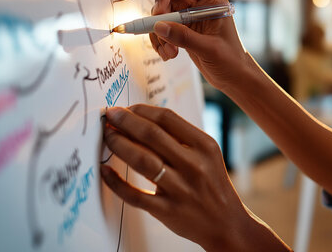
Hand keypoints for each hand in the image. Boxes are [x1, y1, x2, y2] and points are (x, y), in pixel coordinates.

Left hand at [101, 105, 253, 250]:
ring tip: (108, 136)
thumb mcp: (208, 154)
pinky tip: (106, 171)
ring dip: (119, 144)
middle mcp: (193, 165)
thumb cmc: (213, 184)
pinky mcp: (167, 210)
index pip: (167, 118)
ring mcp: (180, 189)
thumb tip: (144, 118)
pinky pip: (135, 195)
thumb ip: (182, 137)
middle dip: (125, 121)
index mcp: (204, 146)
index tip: (125, 108)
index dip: (141, 110)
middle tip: (110, 116)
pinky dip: (116, 182)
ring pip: (142, 160)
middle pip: (151, 135)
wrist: (226, 222)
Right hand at [149, 0, 249, 91]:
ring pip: (163, 18)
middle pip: (168, 1)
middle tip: (161, 38)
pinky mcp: (184, 33)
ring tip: (168, 53)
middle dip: (160, 20)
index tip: (159, 13)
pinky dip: (161, 42)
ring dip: (159, 35)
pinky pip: (164, 31)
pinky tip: (168, 55)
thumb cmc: (231, 61)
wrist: (235, 78)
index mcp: (212, 2)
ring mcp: (190, 20)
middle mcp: (199, 7)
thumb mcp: (209, 48)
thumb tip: (159, 26)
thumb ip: (184, 37)